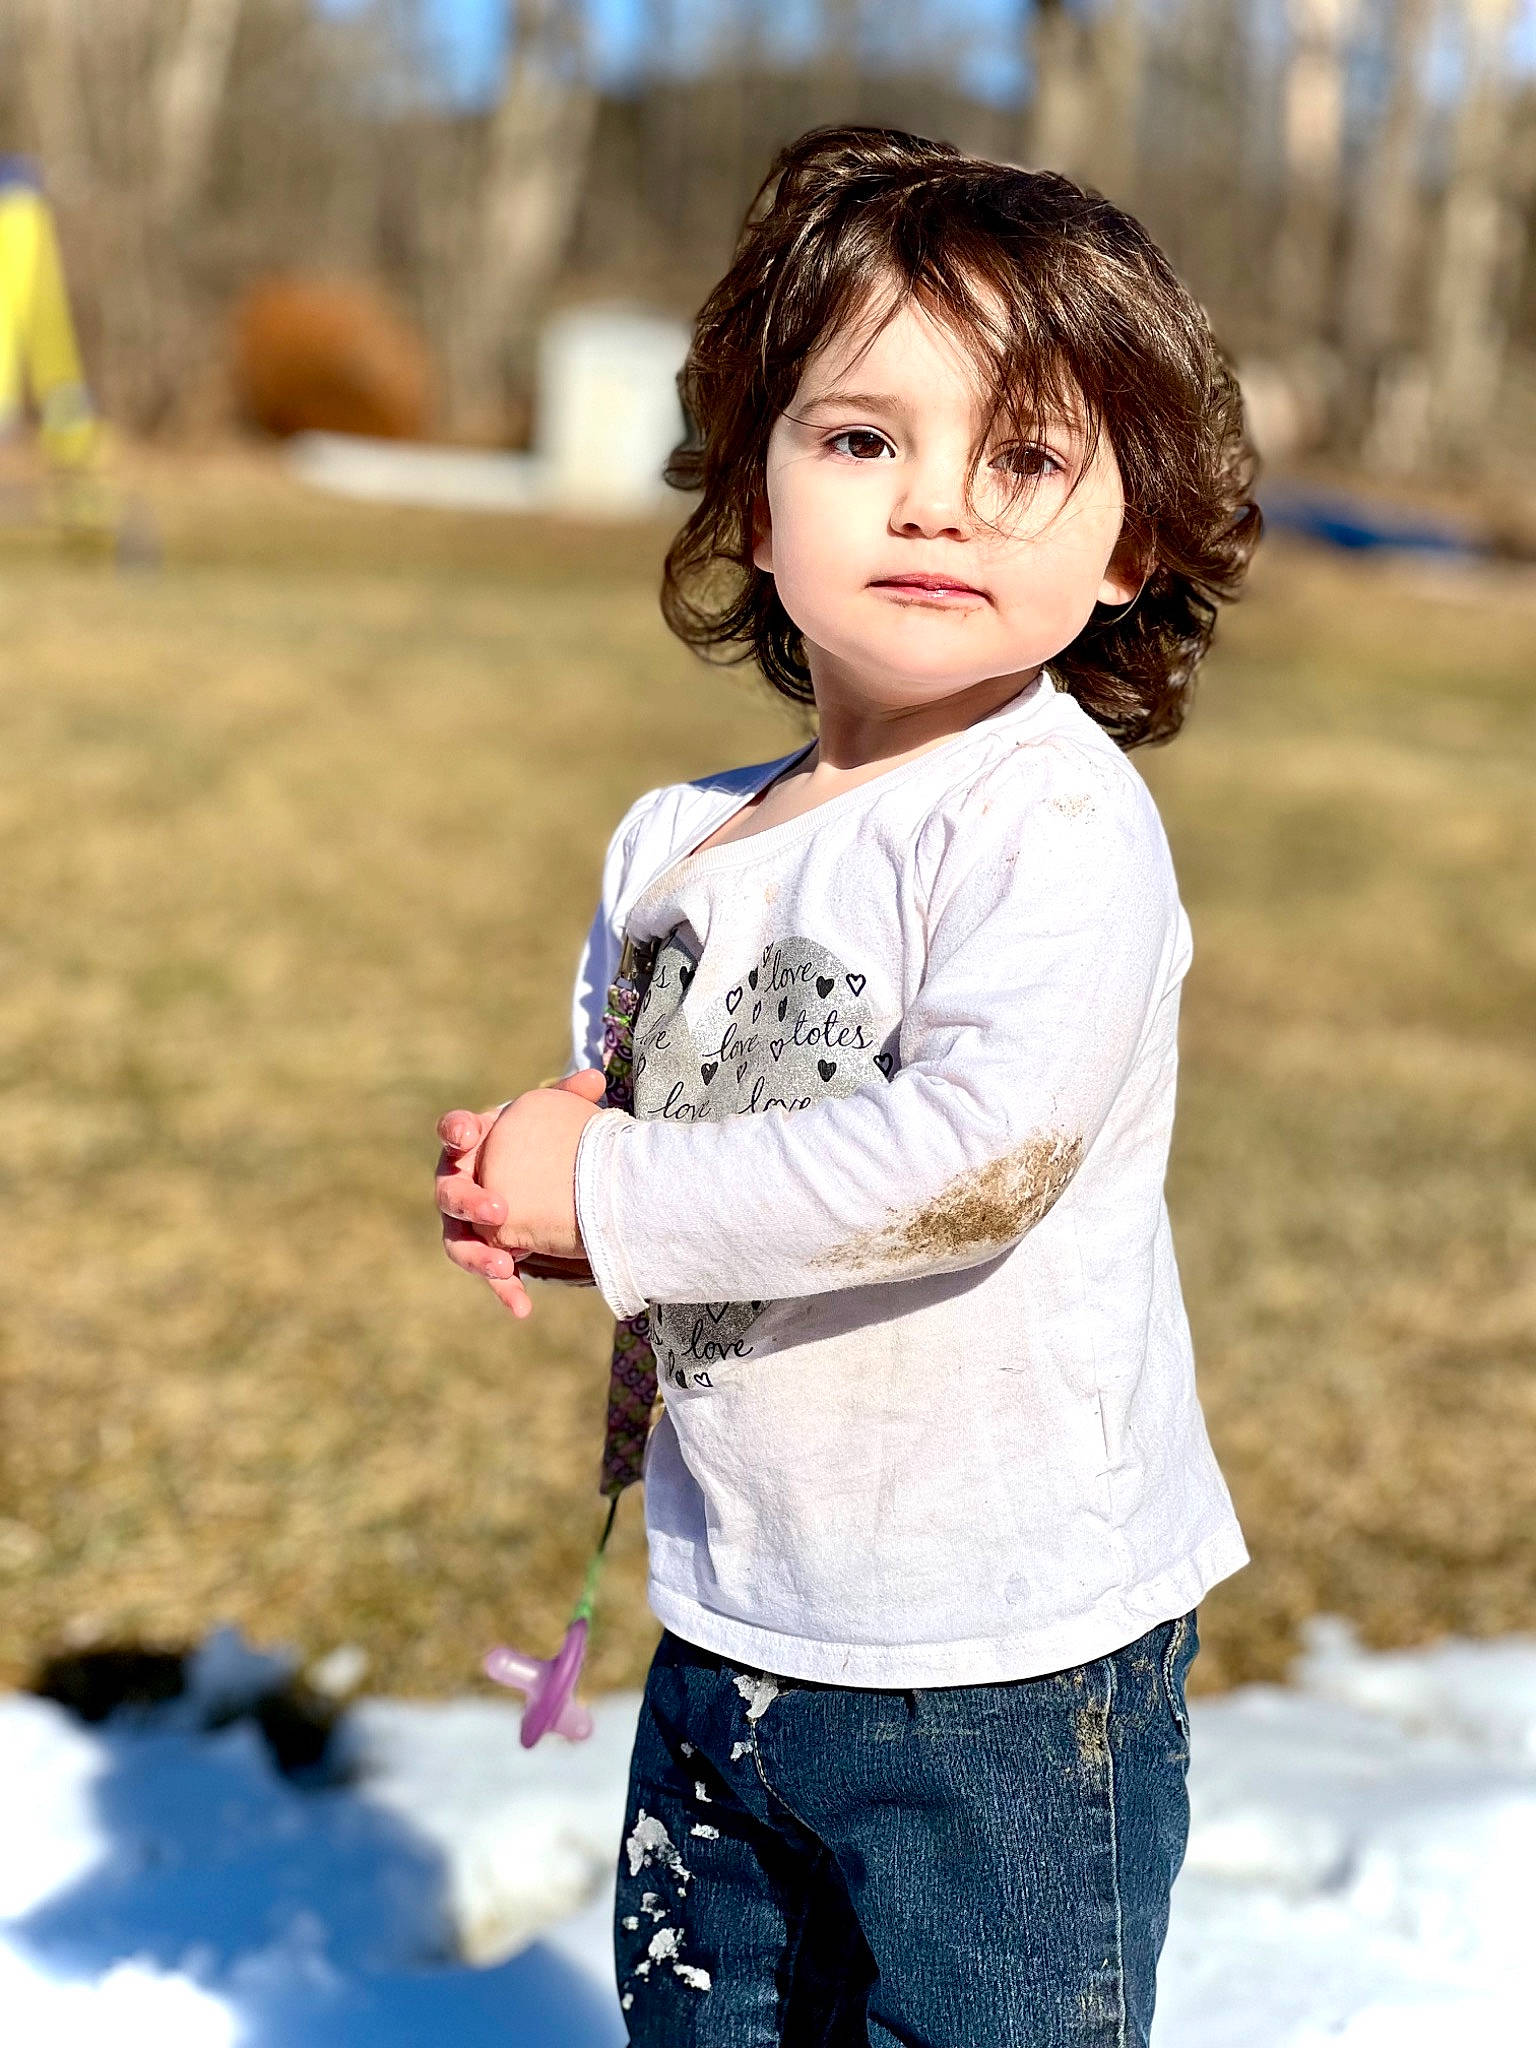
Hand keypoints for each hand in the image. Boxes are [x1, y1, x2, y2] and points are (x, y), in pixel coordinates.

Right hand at [436, 1070, 604, 1318]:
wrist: (542, 1182)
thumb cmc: (540, 1143)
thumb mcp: (554, 1121)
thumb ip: (569, 1100)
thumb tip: (595, 1078)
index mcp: (470, 1142)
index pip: (452, 1131)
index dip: (456, 1131)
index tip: (467, 1134)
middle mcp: (457, 1182)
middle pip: (449, 1191)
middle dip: (469, 1202)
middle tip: (497, 1210)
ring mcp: (465, 1223)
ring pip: (458, 1241)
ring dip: (477, 1256)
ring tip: (502, 1267)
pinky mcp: (483, 1252)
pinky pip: (488, 1273)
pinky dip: (504, 1289)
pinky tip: (522, 1308)